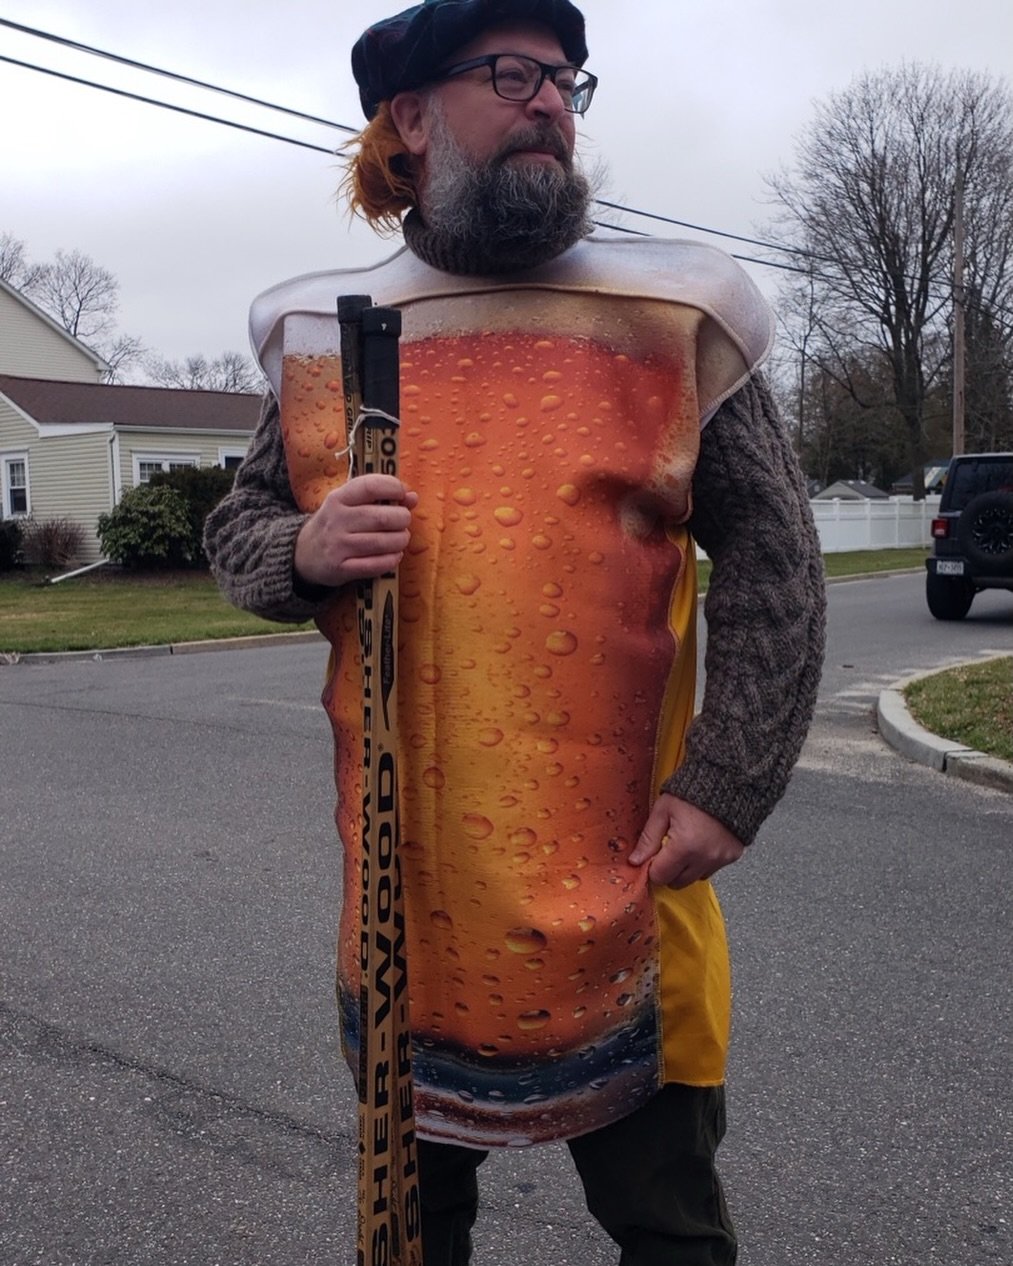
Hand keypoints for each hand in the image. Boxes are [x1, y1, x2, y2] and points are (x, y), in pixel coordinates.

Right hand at [294, 474, 417, 587]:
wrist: (303, 553)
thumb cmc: (336, 524)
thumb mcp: (350, 504)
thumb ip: (381, 498)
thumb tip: (413, 497)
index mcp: (339, 498)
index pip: (371, 486)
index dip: (394, 488)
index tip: (403, 495)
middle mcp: (337, 520)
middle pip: (382, 518)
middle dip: (402, 519)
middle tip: (403, 522)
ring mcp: (338, 545)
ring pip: (382, 542)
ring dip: (400, 541)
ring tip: (401, 539)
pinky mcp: (341, 568)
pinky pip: (375, 565)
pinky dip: (391, 560)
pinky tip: (394, 556)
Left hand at [628, 794, 744, 887]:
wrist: (726, 781)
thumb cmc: (691, 793)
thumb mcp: (662, 811)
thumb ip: (648, 838)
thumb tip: (635, 860)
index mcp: (685, 847)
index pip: (660, 876)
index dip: (652, 868)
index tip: (652, 856)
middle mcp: (705, 858)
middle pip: (677, 882)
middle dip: (668, 870)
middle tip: (667, 850)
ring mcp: (721, 859)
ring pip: (695, 878)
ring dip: (686, 868)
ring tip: (685, 844)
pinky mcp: (732, 856)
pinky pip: (711, 870)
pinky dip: (703, 862)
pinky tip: (700, 843)